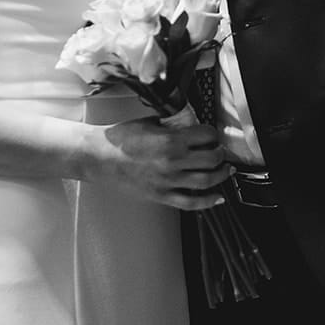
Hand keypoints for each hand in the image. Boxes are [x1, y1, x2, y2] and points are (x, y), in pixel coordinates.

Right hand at [86, 116, 232, 210]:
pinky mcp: (161, 195)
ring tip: (224, 170)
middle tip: (220, 151)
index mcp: (170, 139)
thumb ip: (172, 125)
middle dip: (220, 154)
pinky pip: (191, 202)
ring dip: (221, 175)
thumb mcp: (149, 122)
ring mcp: (168, 180)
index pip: (206, 135)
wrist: (99, 157)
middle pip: (212, 158)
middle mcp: (173, 161)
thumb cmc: (119, 139)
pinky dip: (208, 201)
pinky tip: (217, 198)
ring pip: (207, 181)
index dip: (213, 134)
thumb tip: (188, 125)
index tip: (212, 135)